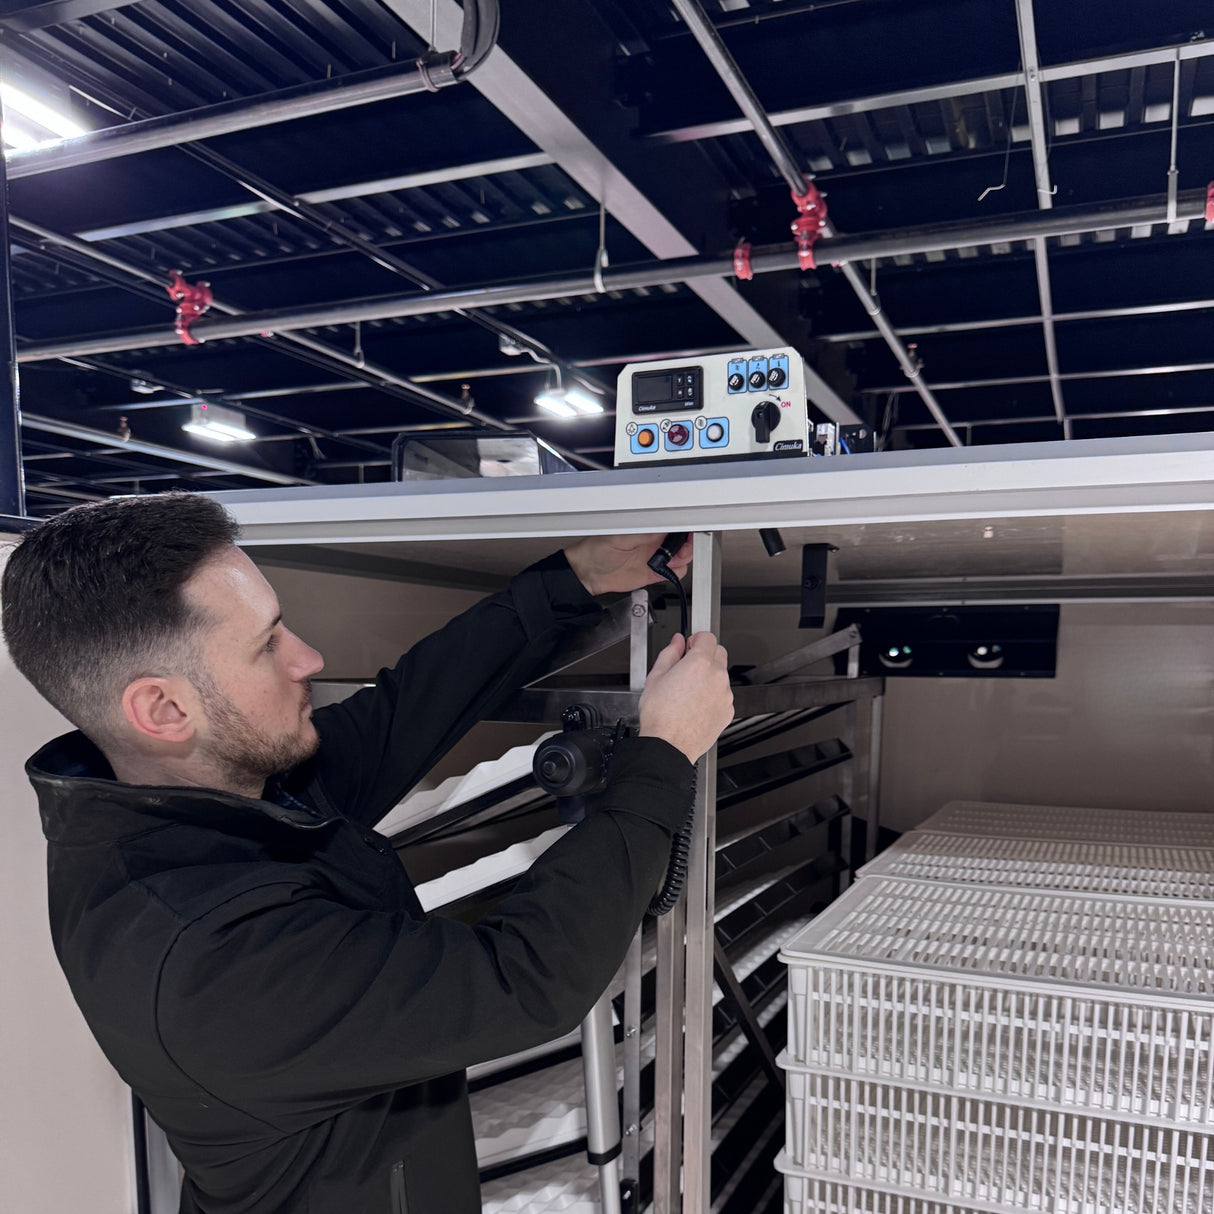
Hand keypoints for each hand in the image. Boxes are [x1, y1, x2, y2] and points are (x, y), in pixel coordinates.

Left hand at [564, 533, 692, 596]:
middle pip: (683, 540)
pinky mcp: (655, 573)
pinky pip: (674, 572)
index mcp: (647, 527)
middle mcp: (654, 541)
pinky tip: (666, 571)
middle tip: (681, 549)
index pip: (673, 523)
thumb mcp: (620, 537)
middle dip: (687, 544)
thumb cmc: (597, 549)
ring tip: (671, 561)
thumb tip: (664, 527)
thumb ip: (643, 533)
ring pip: (682, 556)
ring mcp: (655, 557)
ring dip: (682, 558)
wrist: (589, 574)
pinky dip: (676, 572)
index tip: (689, 531)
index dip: (684, 527)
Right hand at [638, 632, 733, 763]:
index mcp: (699, 663)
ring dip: (709, 676)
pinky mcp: (728, 711)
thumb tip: (677, 641)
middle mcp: (717, 676)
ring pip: (721, 675)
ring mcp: (725, 695)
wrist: (669, 745)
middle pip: (719, 652)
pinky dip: (713, 695)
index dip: (696, 639)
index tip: (690, 646)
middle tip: (688, 666)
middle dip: (705, 654)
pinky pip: (723, 695)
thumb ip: (670, 653)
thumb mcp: (656, 677)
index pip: (707, 637)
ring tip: (688, 692)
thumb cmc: (660, 716)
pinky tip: (695, 705)